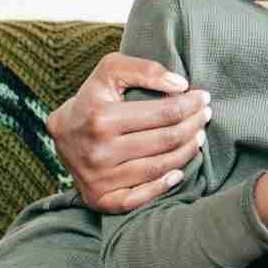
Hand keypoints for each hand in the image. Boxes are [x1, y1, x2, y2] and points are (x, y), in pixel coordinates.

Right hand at [47, 52, 209, 212]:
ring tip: (197, 137)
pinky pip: (138, 199)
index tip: (203, 97)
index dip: (190, 105)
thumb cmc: (93, 98)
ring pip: (158, 168)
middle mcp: (100, 151)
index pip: (164, 113)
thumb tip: (180, 85)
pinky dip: (162, 187)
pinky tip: (178, 173)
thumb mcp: (110, 70)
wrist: (61, 133)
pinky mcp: (99, 198)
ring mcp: (99, 178)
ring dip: (186, 152)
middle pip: (165, 140)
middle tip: (205, 116)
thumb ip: (144, 69)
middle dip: (193, 125)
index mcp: (102, 118)